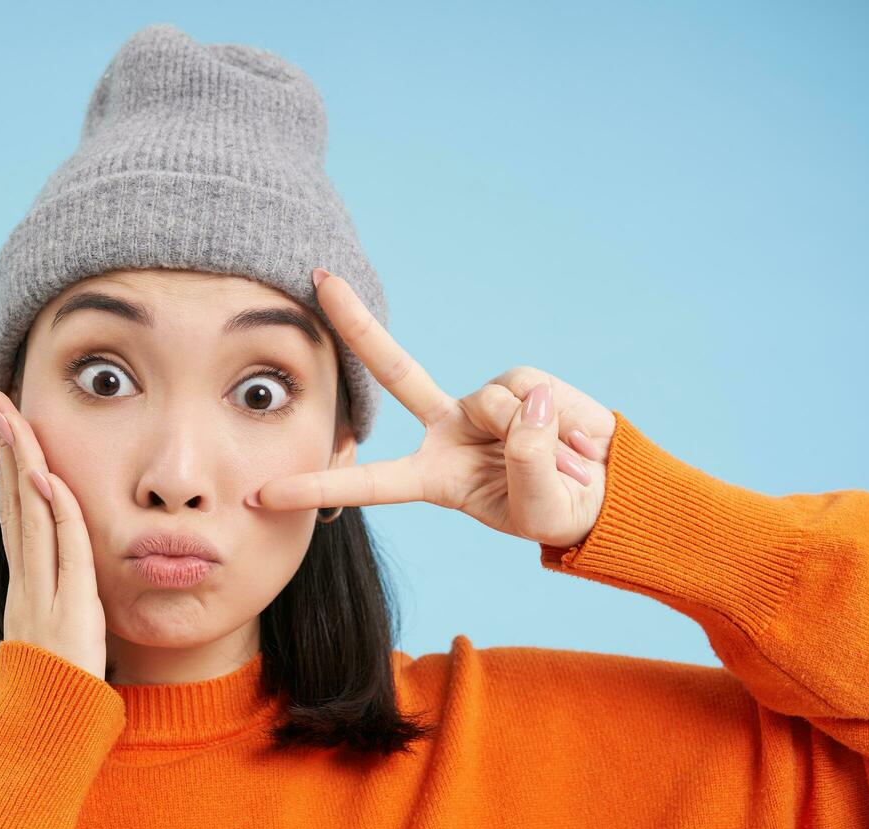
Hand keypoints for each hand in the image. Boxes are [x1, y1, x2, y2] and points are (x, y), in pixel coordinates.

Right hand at [0, 383, 108, 680]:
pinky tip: (49, 479)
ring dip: (22, 461)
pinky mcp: (69, 612)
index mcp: (27, 581)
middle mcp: (28, 580)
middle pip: (13, 498)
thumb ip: (59, 599)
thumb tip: (64, 575)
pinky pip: (65, 554)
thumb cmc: (57, 693)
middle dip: (0, 441)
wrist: (46, 741)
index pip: (15, 507)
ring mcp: (44, 594)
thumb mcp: (57, 633)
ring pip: (31, 515)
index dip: (7, 460)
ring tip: (8, 413)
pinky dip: (58, 516)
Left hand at [254, 270, 614, 549]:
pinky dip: (562, 419)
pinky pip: (536, 392)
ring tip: (562, 462)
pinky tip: (573, 438)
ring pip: (497, 402)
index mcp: (433, 475)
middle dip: (357, 323)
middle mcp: (448, 428)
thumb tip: (522, 403)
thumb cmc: (559, 510)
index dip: (318, 486)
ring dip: (538, 437)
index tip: (263, 492)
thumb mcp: (540, 509)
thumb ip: (527, 465)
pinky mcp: (523, 384)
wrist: (605, 491)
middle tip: (319, 279)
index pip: (368, 482)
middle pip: (395, 370)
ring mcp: (483, 403)